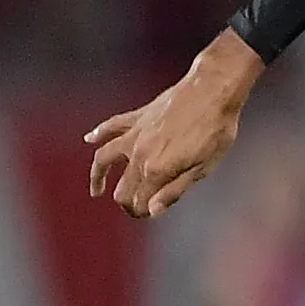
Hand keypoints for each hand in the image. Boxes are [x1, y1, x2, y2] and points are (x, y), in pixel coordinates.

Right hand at [87, 30, 264, 217]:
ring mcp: (135, 133)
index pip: (137, 201)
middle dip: (126, 201)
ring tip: (97, 190)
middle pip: (122, 185)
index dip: (141, 212)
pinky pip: (112, 126)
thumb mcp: (203, 168)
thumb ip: (174, 191)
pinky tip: (89, 139)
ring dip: (98, 175)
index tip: (148, 214)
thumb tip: (152, 211)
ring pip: (104, 157)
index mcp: (156, 170)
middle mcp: (139, 154)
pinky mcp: (138, 116)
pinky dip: (98, 133)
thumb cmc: (215, 131)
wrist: (212, 91)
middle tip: (134, 208)